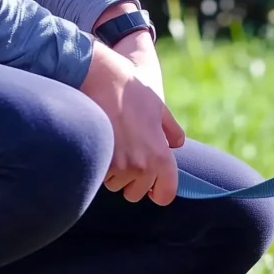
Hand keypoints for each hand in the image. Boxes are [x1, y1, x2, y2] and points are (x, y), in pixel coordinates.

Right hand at [80, 42, 184, 204]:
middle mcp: (140, 166)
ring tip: (114, 145)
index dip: (160, 193)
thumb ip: (170, 130)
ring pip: (115, 185)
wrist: (103, 78)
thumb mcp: (159, 108)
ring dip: (114, 173)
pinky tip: (102, 144)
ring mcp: (117, 166)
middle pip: (136, 194)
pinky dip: (100, 166)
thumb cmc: (133, 91)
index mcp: (160, 155)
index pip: (165, 195)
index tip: (154, 189)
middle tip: (129, 157)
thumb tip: (176, 144)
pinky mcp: (97, 162)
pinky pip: (99, 176)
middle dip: (133, 180)